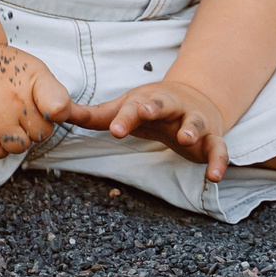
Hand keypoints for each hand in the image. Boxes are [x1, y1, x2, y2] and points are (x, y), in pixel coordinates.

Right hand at [0, 44, 74, 158]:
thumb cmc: (3, 67)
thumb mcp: (36, 70)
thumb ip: (57, 94)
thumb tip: (83, 117)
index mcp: (33, 84)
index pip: (60, 111)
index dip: (55, 111)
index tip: (45, 106)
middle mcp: (15, 104)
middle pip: (42, 134)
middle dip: (34, 124)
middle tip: (19, 108)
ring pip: (21, 147)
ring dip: (18, 137)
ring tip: (6, 117)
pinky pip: (0, 153)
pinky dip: (0, 144)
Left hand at [68, 80, 232, 180]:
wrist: (195, 99)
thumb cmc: (149, 107)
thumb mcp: (122, 108)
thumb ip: (91, 115)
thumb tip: (55, 113)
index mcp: (147, 101)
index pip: (133, 107)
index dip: (125, 117)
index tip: (114, 129)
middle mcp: (172, 108)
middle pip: (163, 104)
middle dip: (153, 107)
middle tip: (145, 112)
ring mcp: (194, 122)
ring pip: (196, 122)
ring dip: (192, 128)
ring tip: (188, 138)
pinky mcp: (212, 138)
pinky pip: (219, 149)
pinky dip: (220, 161)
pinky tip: (215, 177)